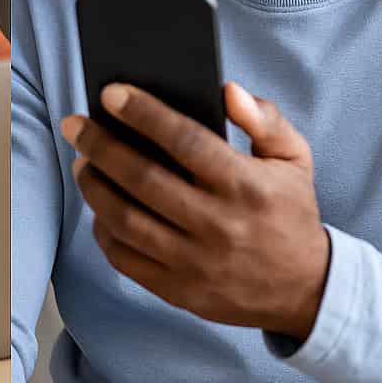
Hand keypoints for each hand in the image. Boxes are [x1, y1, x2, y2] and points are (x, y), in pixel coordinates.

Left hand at [61, 82, 329, 340]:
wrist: (306, 290)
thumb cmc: (289, 210)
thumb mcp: (294, 158)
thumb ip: (264, 119)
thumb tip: (226, 90)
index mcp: (246, 186)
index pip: (185, 141)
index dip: (144, 114)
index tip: (110, 93)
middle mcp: (218, 225)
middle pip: (143, 179)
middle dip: (101, 146)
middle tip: (75, 124)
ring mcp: (196, 263)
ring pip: (126, 220)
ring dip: (94, 186)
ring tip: (81, 162)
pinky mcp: (179, 292)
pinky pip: (126, 258)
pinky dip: (103, 229)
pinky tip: (98, 205)